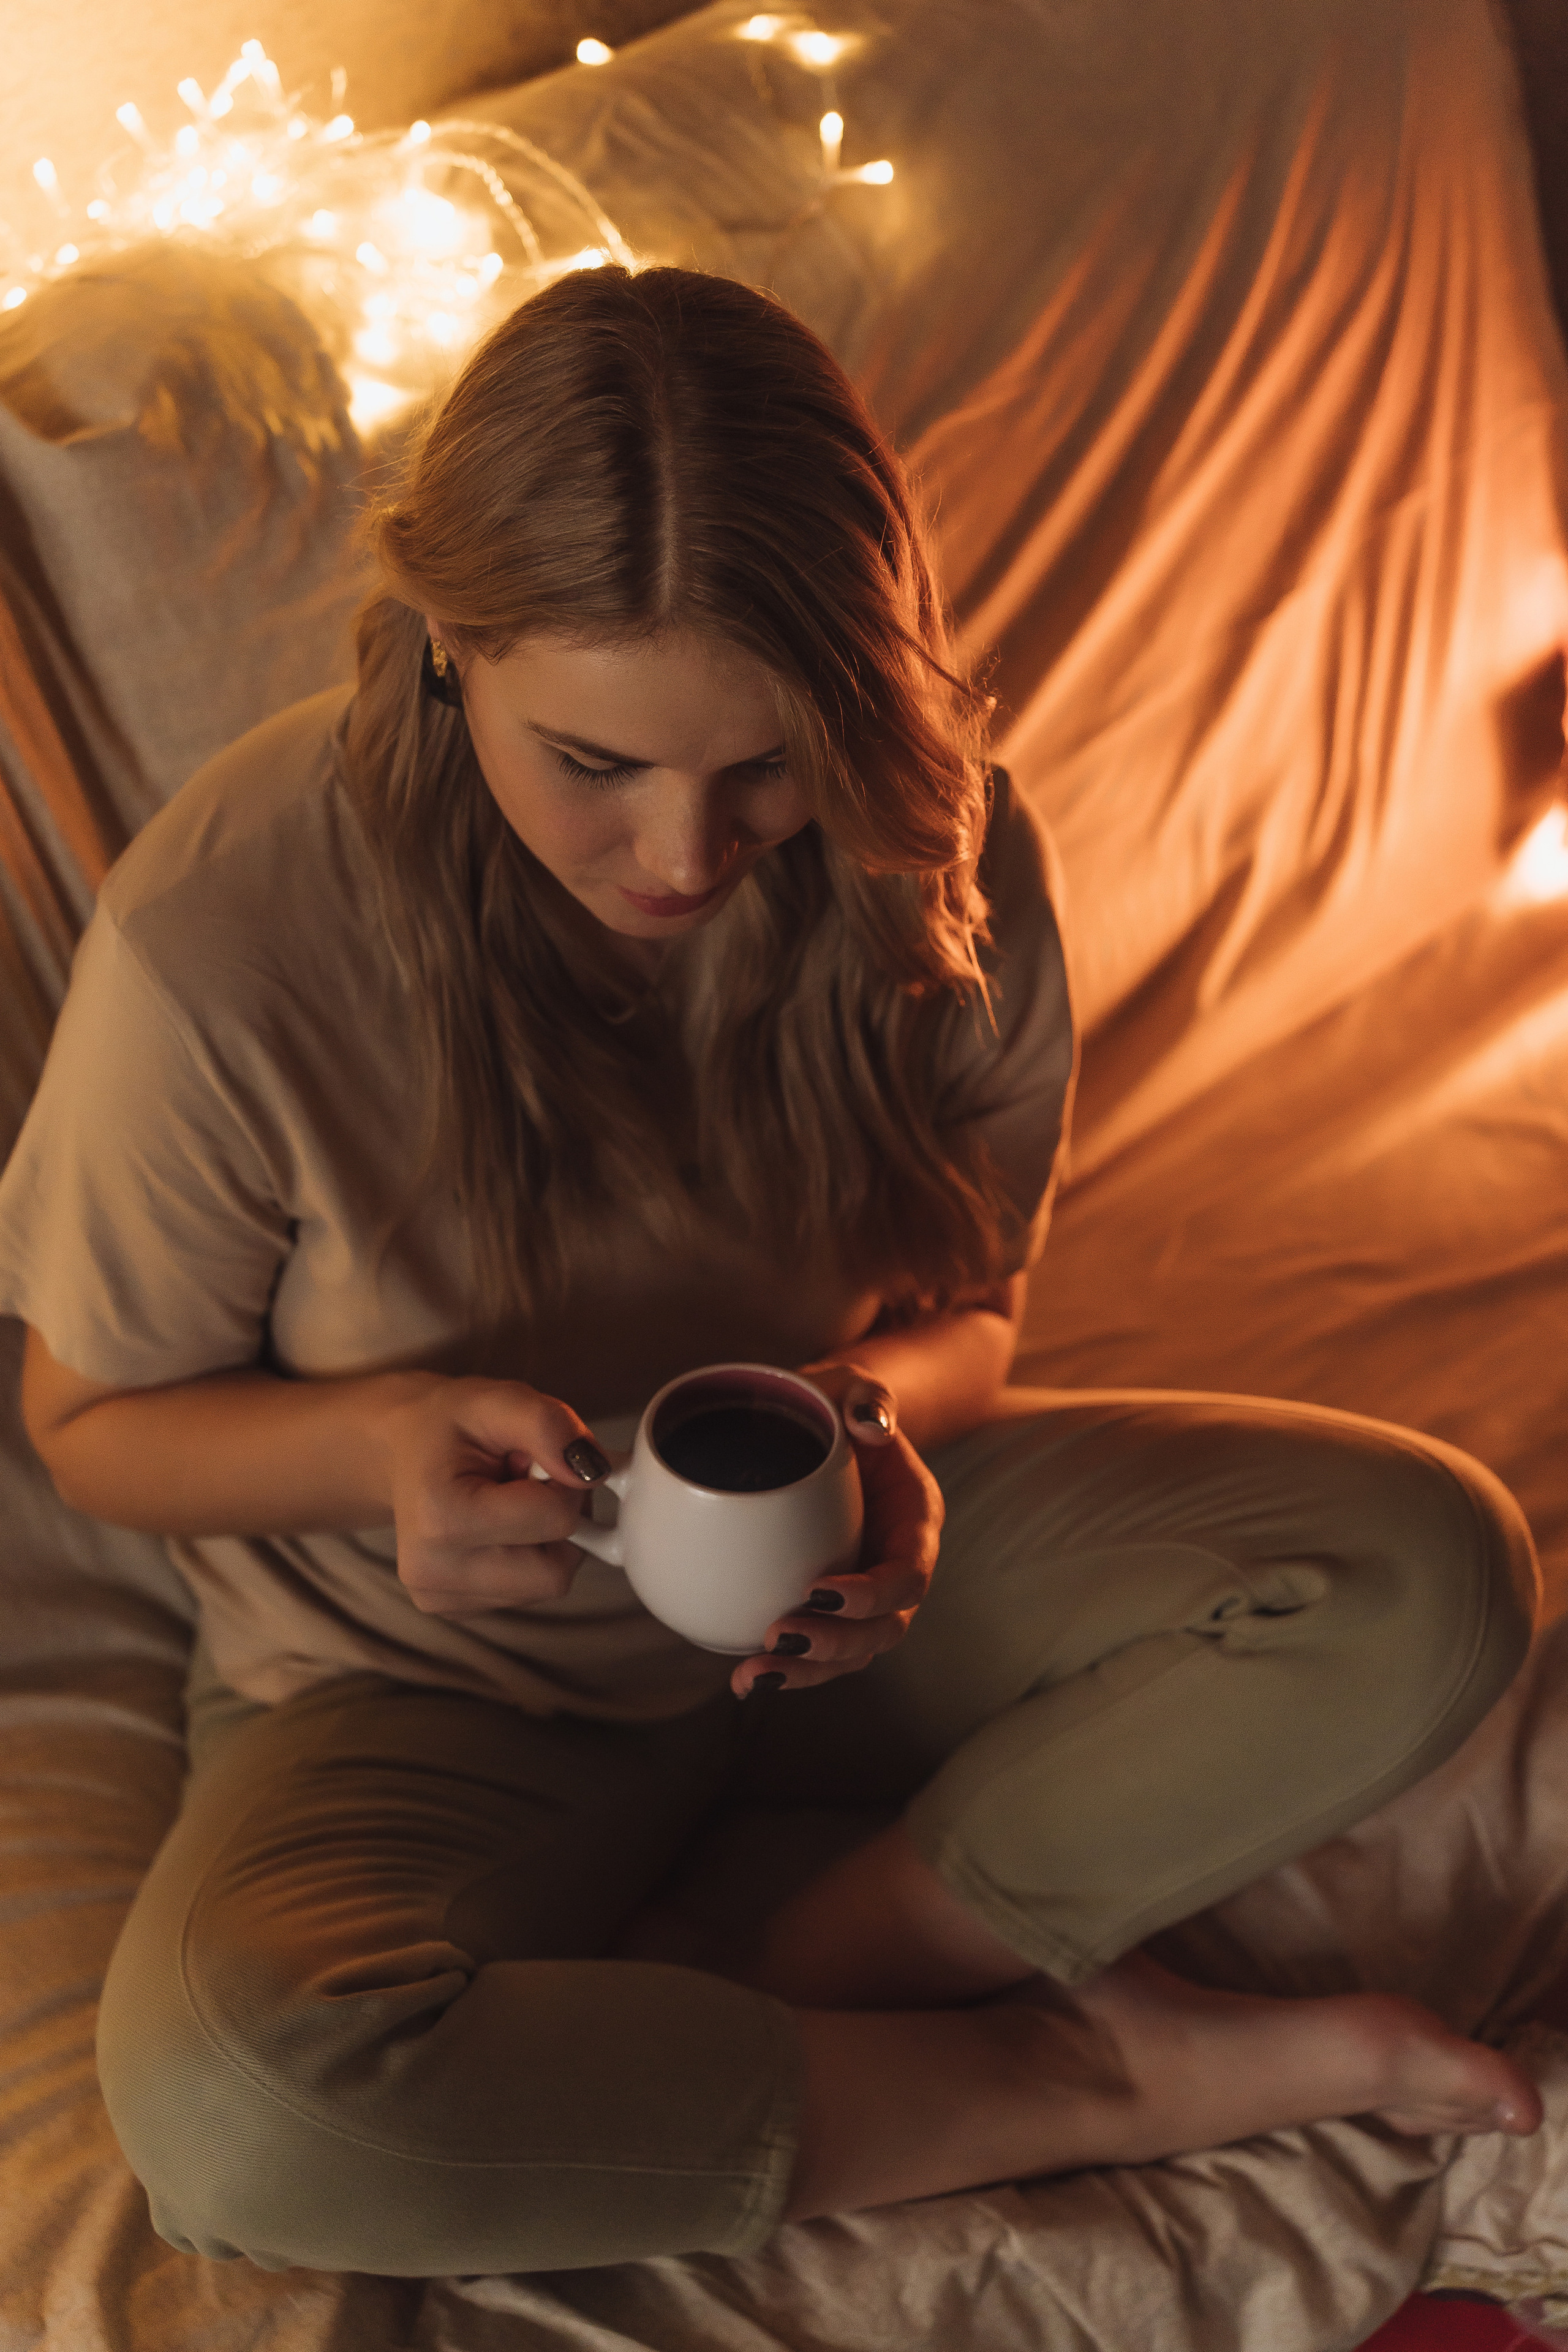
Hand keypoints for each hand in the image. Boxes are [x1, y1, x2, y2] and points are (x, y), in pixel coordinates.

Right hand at [382, 1374, 611, 1616]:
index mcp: (441, 1519)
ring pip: (547, 1585)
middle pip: (556, 1571)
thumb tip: (594, 1472)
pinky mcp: (454, 1610)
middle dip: (560, 1522)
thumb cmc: (448, 1425)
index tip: (535, 1460)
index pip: (556, 1520)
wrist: (401, 1450)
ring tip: (507, 1503)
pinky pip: (527, 1594)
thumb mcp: (496, 1399)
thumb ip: (549, 1425)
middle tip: (527, 1484)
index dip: (565, 1482)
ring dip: (547, 1542)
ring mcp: (442, 1599)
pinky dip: (528, 1560)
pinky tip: (498, 1528)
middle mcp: (435, 1573)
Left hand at [731, 1362, 942, 1696]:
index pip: (909, 1574)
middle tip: (780, 1636)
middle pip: (885, 1629)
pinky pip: (818, 1651)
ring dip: (808, 1672)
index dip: (873, 1594)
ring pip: (852, 1652)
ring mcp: (863, 1593)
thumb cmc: (836, 1403)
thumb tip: (870, 1425)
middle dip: (835, 1643)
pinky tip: (742, 1675)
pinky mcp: (826, 1607)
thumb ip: (867, 1393)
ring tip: (754, 1674)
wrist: (816, 1425)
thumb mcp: (851, 1384)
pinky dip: (785, 1669)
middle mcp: (896, 1566)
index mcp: (914, 1520)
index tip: (820, 1590)